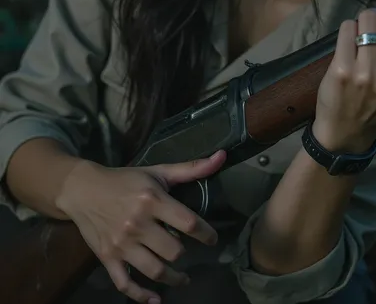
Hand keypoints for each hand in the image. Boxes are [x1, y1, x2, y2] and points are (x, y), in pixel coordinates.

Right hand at [56, 151, 225, 302]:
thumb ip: (191, 168)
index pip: (188, 223)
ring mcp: (122, 244)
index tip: (212, 239)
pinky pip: (125, 284)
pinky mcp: (108, 258)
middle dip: (185, 253)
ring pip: (155, 271)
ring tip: (183, 277)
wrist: (83, 190)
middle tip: (188, 252)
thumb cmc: (125, 180)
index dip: (206, 234)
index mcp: (152, 200)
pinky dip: (142, 296)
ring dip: (174, 278)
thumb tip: (222, 156)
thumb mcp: (157, 172)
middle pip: (174, 251)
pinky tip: (156, 299)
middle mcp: (137, 223)